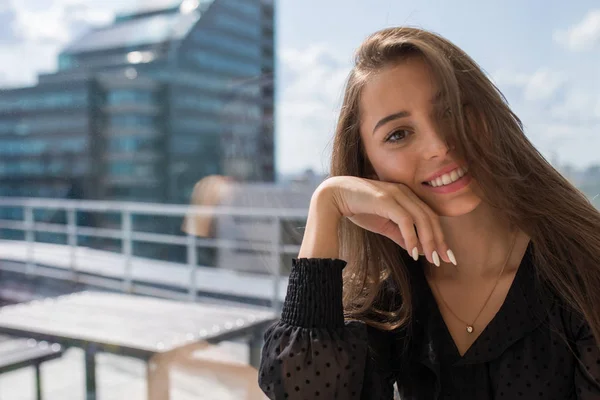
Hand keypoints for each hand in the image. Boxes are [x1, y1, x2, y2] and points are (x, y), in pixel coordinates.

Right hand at [317, 176, 454, 265]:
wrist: (334, 196)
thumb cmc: (357, 208)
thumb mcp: (382, 224)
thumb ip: (399, 234)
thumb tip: (414, 249)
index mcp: (406, 195)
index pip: (429, 216)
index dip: (439, 236)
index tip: (445, 255)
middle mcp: (404, 192)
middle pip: (430, 218)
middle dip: (439, 241)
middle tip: (445, 260)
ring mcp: (396, 194)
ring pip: (421, 219)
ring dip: (428, 241)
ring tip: (431, 259)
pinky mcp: (386, 200)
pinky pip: (405, 220)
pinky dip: (412, 237)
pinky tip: (413, 252)